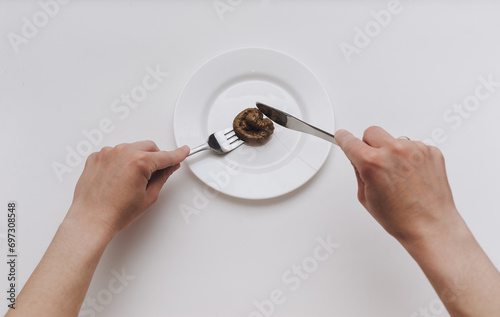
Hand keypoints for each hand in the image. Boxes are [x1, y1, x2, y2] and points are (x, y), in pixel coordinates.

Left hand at [66, 141, 188, 237]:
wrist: (90, 220)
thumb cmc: (116, 213)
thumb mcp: (148, 196)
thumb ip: (162, 177)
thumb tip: (168, 168)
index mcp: (139, 162)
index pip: (165, 156)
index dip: (177, 155)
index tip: (183, 151)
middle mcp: (123, 152)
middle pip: (149, 147)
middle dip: (155, 158)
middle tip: (156, 174)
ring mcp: (107, 153)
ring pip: (131, 148)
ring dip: (137, 159)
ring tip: (131, 181)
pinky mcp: (96, 157)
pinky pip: (114, 153)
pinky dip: (120, 162)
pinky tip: (118, 179)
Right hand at [335, 126, 458, 242]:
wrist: (430, 226)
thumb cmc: (401, 218)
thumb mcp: (365, 197)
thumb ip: (359, 172)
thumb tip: (358, 159)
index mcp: (373, 162)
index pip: (350, 141)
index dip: (344, 139)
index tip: (343, 136)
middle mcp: (394, 151)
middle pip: (372, 132)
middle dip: (369, 145)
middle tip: (375, 163)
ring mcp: (415, 150)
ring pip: (394, 139)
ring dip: (392, 151)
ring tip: (398, 175)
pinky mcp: (431, 152)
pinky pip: (414, 146)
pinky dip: (410, 157)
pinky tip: (412, 176)